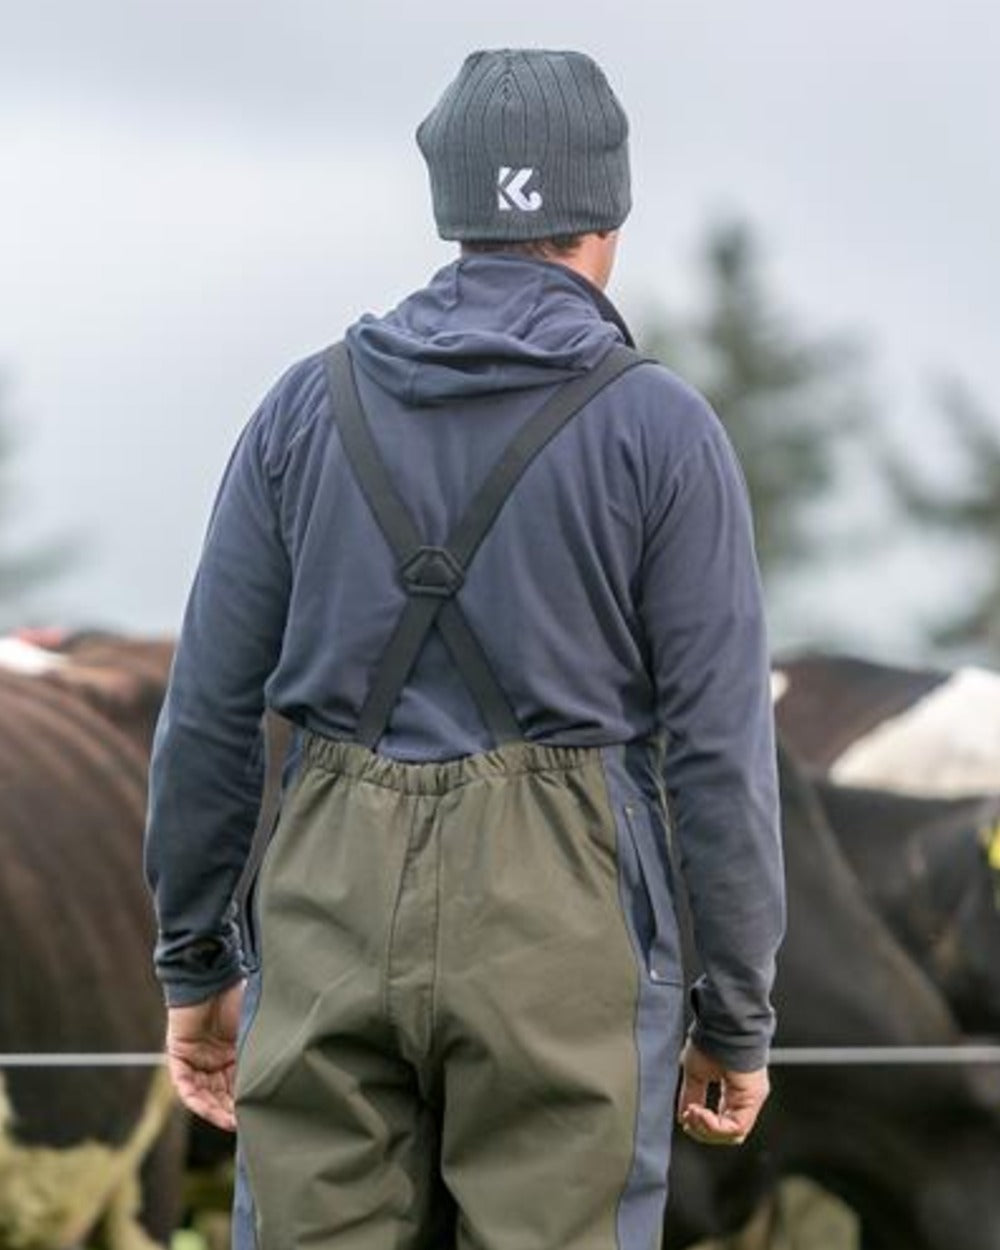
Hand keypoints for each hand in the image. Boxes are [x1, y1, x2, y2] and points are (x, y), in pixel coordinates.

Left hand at [165, 981, 244, 1130]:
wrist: (212, 977)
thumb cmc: (239, 997)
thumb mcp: (254, 1030)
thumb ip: (259, 1053)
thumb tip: (276, 1079)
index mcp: (236, 1051)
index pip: (239, 1084)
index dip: (246, 1101)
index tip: (257, 1117)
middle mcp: (216, 1058)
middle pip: (221, 1093)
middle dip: (231, 1110)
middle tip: (243, 1126)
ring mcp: (197, 1058)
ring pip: (204, 1093)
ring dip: (214, 1109)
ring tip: (229, 1122)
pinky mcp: (179, 1055)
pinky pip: (185, 1084)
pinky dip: (196, 1098)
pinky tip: (208, 1110)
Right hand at [676, 1040, 768, 1145]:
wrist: (723, 1024)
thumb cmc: (712, 1039)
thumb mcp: (695, 1072)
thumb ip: (691, 1096)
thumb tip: (684, 1116)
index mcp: (733, 1092)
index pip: (722, 1123)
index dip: (702, 1125)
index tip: (686, 1114)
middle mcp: (744, 1099)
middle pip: (727, 1134)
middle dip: (703, 1130)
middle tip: (688, 1117)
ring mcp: (751, 1100)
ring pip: (733, 1135)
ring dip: (708, 1130)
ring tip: (693, 1114)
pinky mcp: (752, 1099)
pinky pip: (736, 1127)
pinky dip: (715, 1127)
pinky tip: (701, 1113)